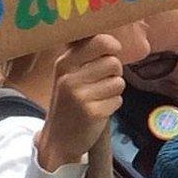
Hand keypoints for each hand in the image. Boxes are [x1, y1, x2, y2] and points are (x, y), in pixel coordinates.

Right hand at [37, 35, 126, 171]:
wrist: (58, 139)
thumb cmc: (70, 101)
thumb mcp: (69, 74)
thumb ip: (86, 56)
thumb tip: (111, 38)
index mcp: (65, 63)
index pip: (100, 41)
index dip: (112, 47)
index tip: (109, 54)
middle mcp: (70, 77)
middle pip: (114, 63)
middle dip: (114, 73)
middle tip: (101, 83)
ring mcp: (80, 95)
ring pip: (119, 82)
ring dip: (114, 91)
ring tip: (97, 98)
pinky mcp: (92, 112)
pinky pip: (118, 100)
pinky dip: (112, 106)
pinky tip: (97, 111)